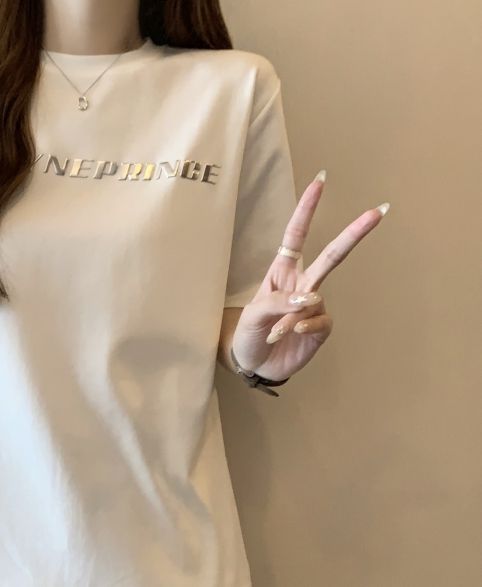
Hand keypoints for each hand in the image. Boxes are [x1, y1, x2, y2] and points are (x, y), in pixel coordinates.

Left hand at [231, 172, 388, 381]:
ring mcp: (313, 307)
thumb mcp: (252, 315)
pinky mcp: (321, 329)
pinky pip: (320, 321)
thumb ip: (277, 302)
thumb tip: (311, 297)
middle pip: (332, 255)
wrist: (253, 365)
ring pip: (316, 300)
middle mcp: (302, 285)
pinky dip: (305, 327)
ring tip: (274, 333)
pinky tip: (292, 335)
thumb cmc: (247, 334)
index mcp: (282, 272)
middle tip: (378, 211)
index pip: (296, 236)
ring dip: (292, 317)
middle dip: (354, 234)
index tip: (319, 182)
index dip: (306, 210)